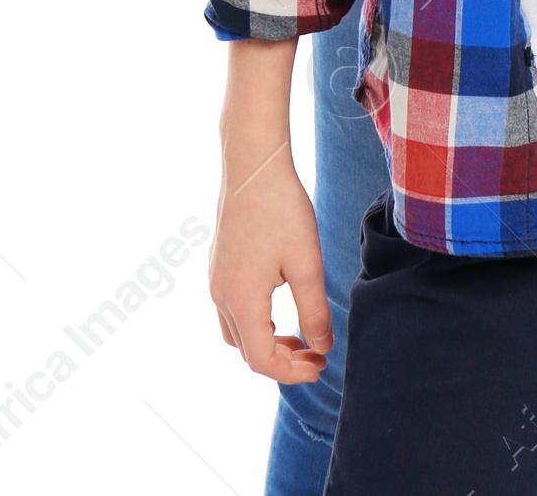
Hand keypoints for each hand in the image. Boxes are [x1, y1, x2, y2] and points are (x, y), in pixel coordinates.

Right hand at [209, 136, 333, 383]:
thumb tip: (321, 346)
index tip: (320, 366)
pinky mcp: (217, 265)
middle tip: (315, 354)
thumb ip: (314, 310)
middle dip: (282, 360)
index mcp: (242, 302)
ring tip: (298, 334)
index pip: (262, 361)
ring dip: (265, 342)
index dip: (292, 372)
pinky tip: (277, 305)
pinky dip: (254, 321)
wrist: (253, 165)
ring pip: (236, 333)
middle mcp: (221, 297)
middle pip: (247, 351)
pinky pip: (230, 310)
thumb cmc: (282, 210)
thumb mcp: (307, 263)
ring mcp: (215, 280)